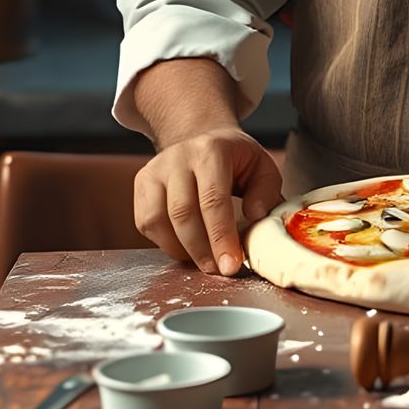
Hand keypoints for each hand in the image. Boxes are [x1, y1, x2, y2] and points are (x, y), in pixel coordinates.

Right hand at [133, 127, 283, 277]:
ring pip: (158, 220)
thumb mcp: (261, 167)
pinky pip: (146, 223)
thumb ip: (266, 192)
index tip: (231, 264)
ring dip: (182, 250)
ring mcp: (155, 169)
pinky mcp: (142, 183)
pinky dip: (165, 243)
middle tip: (219, 270)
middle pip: (183, 213)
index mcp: (211, 151)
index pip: (213, 199)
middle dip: (202, 250)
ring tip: (205, 261)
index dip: (221, 237)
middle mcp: (178, 157)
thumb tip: (256, 216)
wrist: (202, 137)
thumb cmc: (235, 159)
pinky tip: (186, 249)